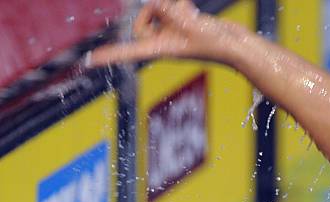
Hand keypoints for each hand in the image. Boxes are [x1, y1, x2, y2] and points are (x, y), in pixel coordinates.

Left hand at [87, 0, 235, 66]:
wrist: (234, 45)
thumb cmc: (212, 41)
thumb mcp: (185, 22)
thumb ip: (165, 9)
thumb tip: (156, 2)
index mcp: (159, 50)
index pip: (128, 51)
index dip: (109, 55)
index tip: (89, 61)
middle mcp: (162, 42)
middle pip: (144, 19)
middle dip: (156, 10)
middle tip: (176, 15)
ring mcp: (172, 32)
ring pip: (160, 7)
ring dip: (174, 6)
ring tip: (191, 15)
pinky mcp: (181, 23)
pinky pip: (173, 6)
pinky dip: (182, 5)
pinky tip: (194, 11)